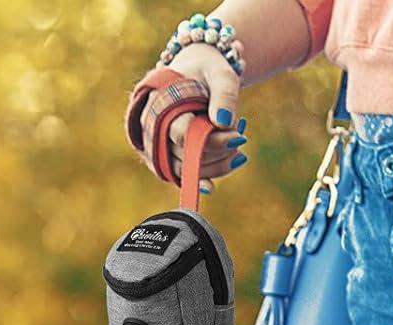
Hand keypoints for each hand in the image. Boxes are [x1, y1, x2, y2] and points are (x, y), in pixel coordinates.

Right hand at [164, 45, 248, 192]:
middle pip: (186, 156)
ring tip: (237, 151)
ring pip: (185, 170)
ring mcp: (154, 145)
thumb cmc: (207, 69)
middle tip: (241, 136)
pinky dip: (200, 179)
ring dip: (215, 166)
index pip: (185, 135)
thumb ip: (225, 93)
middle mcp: (151, 127)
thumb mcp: (220, 72)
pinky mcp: (163, 158)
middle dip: (219, 152)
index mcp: (161, 103)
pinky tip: (212, 185)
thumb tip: (224, 122)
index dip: (214, 141)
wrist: (192, 72)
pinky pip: (180, 175)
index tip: (240, 136)